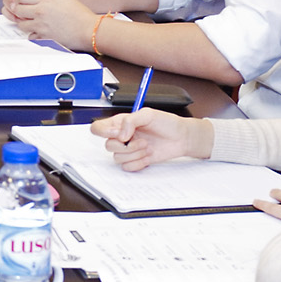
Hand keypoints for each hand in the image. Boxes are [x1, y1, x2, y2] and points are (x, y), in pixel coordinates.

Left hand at [10, 0, 98, 47]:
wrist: (89, 29)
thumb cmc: (80, 14)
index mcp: (45, 0)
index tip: (24, 0)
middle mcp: (40, 12)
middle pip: (17, 9)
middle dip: (19, 10)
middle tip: (25, 11)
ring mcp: (41, 26)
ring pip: (21, 24)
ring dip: (25, 22)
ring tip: (32, 21)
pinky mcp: (44, 38)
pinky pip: (30, 36)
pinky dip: (33, 34)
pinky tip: (39, 31)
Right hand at [89, 110, 211, 170]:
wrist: (182, 138)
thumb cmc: (166, 123)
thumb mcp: (148, 114)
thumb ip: (130, 121)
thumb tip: (120, 134)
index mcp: (120, 123)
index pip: (98, 128)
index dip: (104, 132)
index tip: (119, 133)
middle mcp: (122, 137)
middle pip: (108, 146)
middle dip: (126, 146)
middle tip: (141, 140)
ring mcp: (128, 150)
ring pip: (117, 158)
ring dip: (134, 154)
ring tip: (147, 147)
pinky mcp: (136, 161)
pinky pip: (127, 167)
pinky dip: (138, 163)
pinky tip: (148, 156)